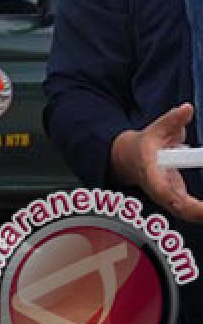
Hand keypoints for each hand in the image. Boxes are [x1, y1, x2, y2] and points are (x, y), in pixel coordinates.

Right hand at [112, 103, 202, 222]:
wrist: (128, 160)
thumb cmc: (143, 146)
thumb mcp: (156, 129)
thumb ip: (172, 120)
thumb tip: (187, 109)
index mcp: (150, 172)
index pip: (163, 190)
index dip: (180, 199)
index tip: (198, 204)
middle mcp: (158, 189)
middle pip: (178, 208)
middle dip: (198, 212)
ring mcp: (168, 198)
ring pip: (185, 213)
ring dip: (201, 214)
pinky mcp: (176, 201)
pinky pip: (190, 211)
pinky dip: (201, 212)